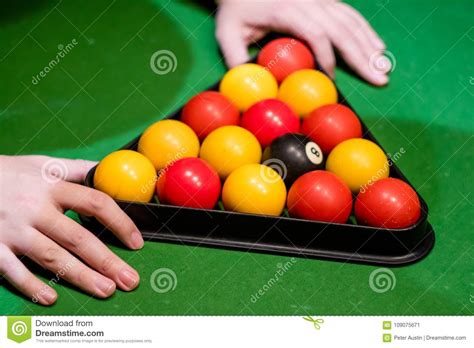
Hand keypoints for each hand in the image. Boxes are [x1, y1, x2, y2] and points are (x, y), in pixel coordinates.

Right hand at [0, 155, 142, 304]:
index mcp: (53, 186)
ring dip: (81, 276)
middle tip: (130, 280)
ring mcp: (13, 229)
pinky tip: (51, 298)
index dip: (120, 222)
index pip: (95, 203)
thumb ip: (78, 169)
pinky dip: (31, 285)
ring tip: (106, 290)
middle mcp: (35, 208)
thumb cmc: (11, 173)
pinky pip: (12, 270)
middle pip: (78, 238)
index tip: (136, 242)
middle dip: (107, 261)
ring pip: (52, 257)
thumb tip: (108, 171)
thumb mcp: (45, 164)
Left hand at [216, 0, 389, 84]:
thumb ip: (236, 59)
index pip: (316, 33)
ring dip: (370, 44)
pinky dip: (365, 31)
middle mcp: (309, 1)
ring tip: (384, 67)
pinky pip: (350, 14)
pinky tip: (377, 46)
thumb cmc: (235, 9)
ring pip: (351, 20)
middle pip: (342, 28)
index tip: (328, 80)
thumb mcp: (226, 33)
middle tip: (380, 79)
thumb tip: (250, 86)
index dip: (326, 58)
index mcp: (287, 10)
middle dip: (362, 56)